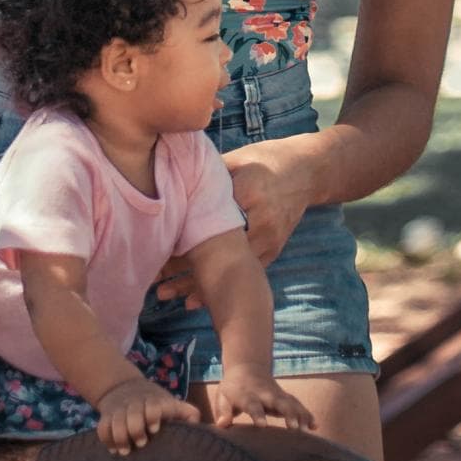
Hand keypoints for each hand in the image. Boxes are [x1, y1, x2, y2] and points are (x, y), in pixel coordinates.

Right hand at [95, 379, 200, 454]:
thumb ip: (188, 414)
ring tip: (126, 451)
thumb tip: (205, 429)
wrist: (125, 387)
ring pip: (115, 422)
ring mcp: (119, 410)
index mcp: (154, 402)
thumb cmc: (157, 403)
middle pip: (132, 416)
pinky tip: (114, 449)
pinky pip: (102, 428)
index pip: (152, 406)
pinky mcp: (106, 416)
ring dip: (119, 437)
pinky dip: (106, 439)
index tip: (155, 429)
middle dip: (135, 430)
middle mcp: (135, 404)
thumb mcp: (172, 404)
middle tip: (141, 444)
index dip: (153, 416)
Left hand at [155, 138, 313, 304]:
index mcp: (248, 192)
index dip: (180, 235)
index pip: (209, 219)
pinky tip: (194, 300)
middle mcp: (261, 220)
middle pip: (217, 250)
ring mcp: (270, 238)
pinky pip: (243, 273)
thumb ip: (205, 176)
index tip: (155, 246)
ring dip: (198, 284)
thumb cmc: (264, 160)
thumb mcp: (234, 160)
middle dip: (184, 268)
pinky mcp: (273, 250)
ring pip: (229, 268)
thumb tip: (165, 177)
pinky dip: (220, 286)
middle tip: (154, 281)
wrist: (306, 171)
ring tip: (165, 296)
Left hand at [212, 369, 316, 431]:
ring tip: (308, 431)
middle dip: (287, 414)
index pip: (253, 405)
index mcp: (247, 395)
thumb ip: (223, 410)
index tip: (262, 425)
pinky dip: (307, 415)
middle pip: (279, 402)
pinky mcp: (286, 398)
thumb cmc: (232, 389)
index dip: (257, 414)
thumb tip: (221, 424)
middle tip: (294, 428)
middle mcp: (266, 394)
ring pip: (292, 403)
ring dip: (301, 415)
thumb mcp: (222, 396)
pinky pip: (299, 405)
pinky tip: (316, 426)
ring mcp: (278, 395)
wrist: (247, 368)